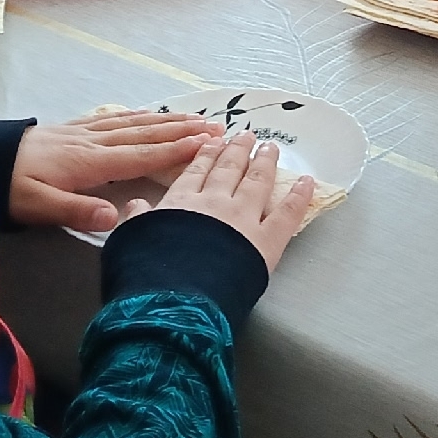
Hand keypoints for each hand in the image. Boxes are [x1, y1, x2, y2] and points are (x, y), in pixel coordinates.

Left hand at [8, 109, 221, 231]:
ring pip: (136, 122)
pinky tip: (151, 113)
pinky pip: (118, 118)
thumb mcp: (37, 207)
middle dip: (185, 130)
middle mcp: (94, 142)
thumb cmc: (10, 187)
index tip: (209, 143)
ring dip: (169, 119)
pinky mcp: (75, 128)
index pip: (143, 155)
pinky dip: (141, 114)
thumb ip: (76, 212)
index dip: (177, 150)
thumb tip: (116, 219)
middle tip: (219, 127)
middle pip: (147, 133)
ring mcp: (86, 131)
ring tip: (198, 117)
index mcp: (90, 162)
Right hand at [121, 129, 314, 272]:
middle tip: (247, 135)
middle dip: (238, 150)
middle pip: (229, 169)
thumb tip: (135, 203)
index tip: (214, 141)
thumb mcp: (130, 241)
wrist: (173, 301)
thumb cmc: (146, 275)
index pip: (196, 171)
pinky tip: (308, 181)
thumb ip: (136, 219)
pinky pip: (287, 213)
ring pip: (257, 181)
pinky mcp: (266, 241)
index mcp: (180, 203)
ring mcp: (243, 219)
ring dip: (265, 162)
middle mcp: (214, 203)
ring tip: (270, 146)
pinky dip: (300, 195)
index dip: (206, 155)